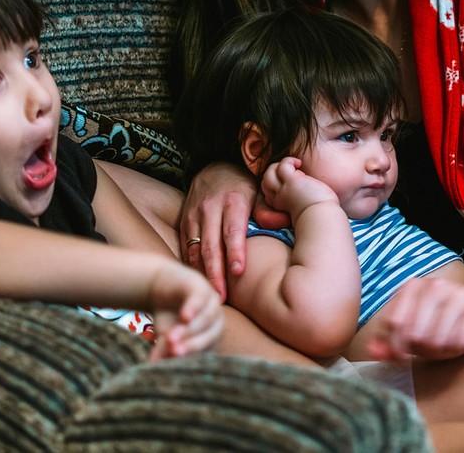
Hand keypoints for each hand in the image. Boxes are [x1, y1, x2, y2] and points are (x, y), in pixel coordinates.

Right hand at [146, 262, 224, 360]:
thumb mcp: (165, 335)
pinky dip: (192, 308)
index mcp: (213, 337)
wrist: (164, 287)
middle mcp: (217, 321)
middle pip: (208, 336)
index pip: (207, 351)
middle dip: (191, 345)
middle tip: (174, 352)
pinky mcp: (201, 288)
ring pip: (204, 320)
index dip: (192, 358)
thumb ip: (164, 350)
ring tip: (170, 338)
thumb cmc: (170, 317)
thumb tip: (153, 367)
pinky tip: (185, 316)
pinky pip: (199, 300)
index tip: (176, 365)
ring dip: (187, 330)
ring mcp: (212, 303)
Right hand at [179, 161, 261, 299]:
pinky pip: (185, 247)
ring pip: (195, 249)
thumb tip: (279, 222)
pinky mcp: (184, 222)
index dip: (235, 252)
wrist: (215, 167)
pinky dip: (191, 266)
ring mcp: (194, 216)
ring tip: (210, 296)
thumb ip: (267, 209)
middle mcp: (210, 208)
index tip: (238, 272)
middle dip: (215, 273)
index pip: (233, 230)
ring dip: (202, 274)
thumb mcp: (259, 190)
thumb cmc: (244, 185)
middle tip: (221, 297)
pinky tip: (199, 282)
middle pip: (211, 245)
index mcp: (232, 201)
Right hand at [260, 157, 338, 219]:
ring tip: (294, 165)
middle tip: (290, 171)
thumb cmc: (319, 216)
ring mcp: (284, 189)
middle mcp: (280, 197)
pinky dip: (288, 160)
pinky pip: (282, 166)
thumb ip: (301, 200)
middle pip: (265, 182)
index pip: (269, 192)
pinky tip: (299, 163)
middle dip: (273, 173)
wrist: (321, 220)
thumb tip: (309, 191)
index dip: (274, 184)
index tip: (288, 181)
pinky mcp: (293, 182)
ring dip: (278, 165)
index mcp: (282, 205)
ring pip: (269, 173)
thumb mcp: (305, 209)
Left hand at [363, 278, 463, 361]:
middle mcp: (435, 285)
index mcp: (413, 286)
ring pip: (439, 339)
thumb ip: (390, 342)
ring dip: (444, 351)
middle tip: (432, 350)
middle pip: (415, 334)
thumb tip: (373, 352)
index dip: (396, 347)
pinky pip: (461, 340)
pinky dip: (461, 348)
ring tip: (449, 345)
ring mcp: (460, 294)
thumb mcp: (414, 330)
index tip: (403, 357)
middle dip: (423, 350)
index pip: (393, 322)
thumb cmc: (443, 323)